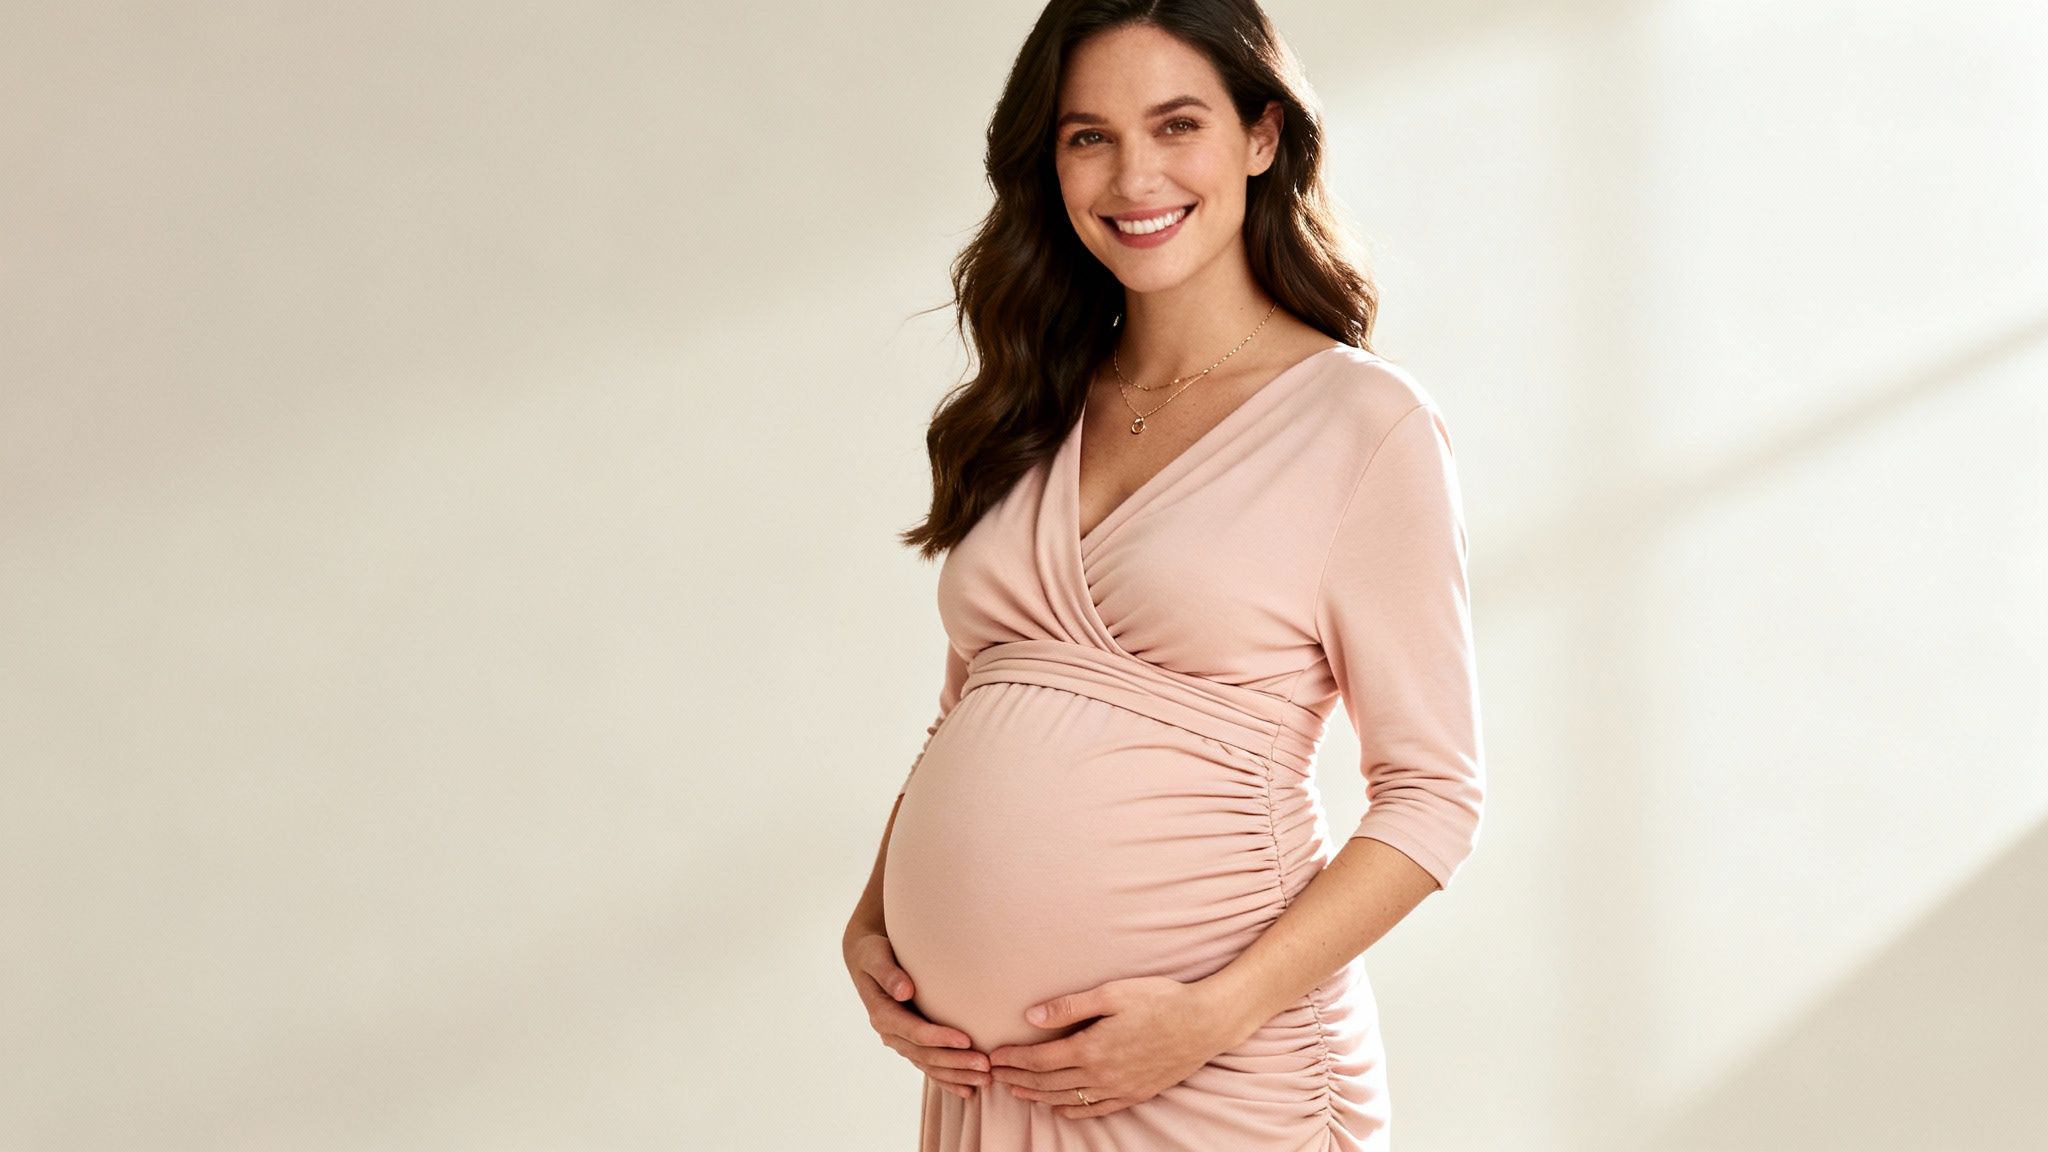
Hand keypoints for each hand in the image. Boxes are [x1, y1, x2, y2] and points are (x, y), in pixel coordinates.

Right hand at [844, 930, 990, 1099]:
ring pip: (928, 1065)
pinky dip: (947, 1080)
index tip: (966, 1039)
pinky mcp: (909, 1043)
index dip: (939, 1038)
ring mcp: (900, 1041)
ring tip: (985, 1081)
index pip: (914, 1031)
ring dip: (956, 1075)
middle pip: (924, 1054)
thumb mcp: (875, 956)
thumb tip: (904, 991)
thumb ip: (888, 973)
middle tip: (985, 1067)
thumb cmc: (875, 953)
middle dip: (955, 1062)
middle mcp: (890, 1033)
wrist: (868, 960)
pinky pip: (928, 1066)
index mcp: (882, 1013)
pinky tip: (967, 1092)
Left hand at [987, 975, 1250, 1118]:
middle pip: (1048, 1083)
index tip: (995, 1057)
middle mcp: (1101, 1075)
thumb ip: (1069, 1007)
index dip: (1013, 1059)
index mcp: (1091, 1048)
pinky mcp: (1136, 1094)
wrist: (1205, 1023)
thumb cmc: (1160, 1000)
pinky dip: (1074, 1111)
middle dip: (1018, 1079)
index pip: (1040, 1059)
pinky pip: (1097, 1110)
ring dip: (1039, 1097)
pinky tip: (1062, 1110)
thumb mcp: (1112, 993)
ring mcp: (1119, 1089)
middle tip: (995, 1076)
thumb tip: (1030, 1017)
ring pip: (1068, 1099)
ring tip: (1018, 1092)